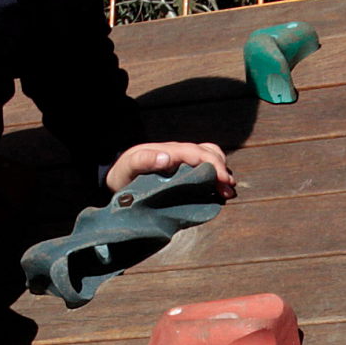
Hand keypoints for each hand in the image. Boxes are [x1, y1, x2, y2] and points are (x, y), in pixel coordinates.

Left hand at [105, 141, 234, 194]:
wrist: (117, 177)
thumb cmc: (123, 172)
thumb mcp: (128, 166)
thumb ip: (144, 160)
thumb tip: (167, 157)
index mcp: (168, 151)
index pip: (196, 153)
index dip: (213, 165)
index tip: (224, 181)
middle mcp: (178, 153)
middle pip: (208, 152)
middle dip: (222, 169)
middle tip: (228, 191)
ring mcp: (182, 160)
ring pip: (209, 156)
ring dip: (221, 171)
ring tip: (226, 193)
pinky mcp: (183, 170)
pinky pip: (204, 167)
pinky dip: (215, 176)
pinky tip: (217, 191)